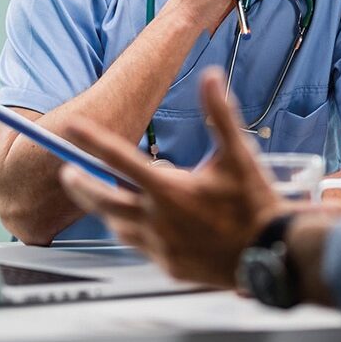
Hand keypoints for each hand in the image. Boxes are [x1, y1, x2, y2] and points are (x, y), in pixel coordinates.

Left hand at [58, 67, 285, 287]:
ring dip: (108, 210)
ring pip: (119, 226)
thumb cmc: (254, 203)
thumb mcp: (239, 154)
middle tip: (69, 172)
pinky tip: (140, 223)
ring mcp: (161, 245)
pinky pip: (141, 246)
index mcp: (170, 189)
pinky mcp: (168, 264)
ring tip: (105, 197)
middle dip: (81, 185)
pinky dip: (134, 232)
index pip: (121, 159)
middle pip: (104, 200)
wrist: (271, 252)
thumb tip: (211, 77)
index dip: (93, 141)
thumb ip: (221, 114)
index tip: (72, 129)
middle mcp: (158, 219)